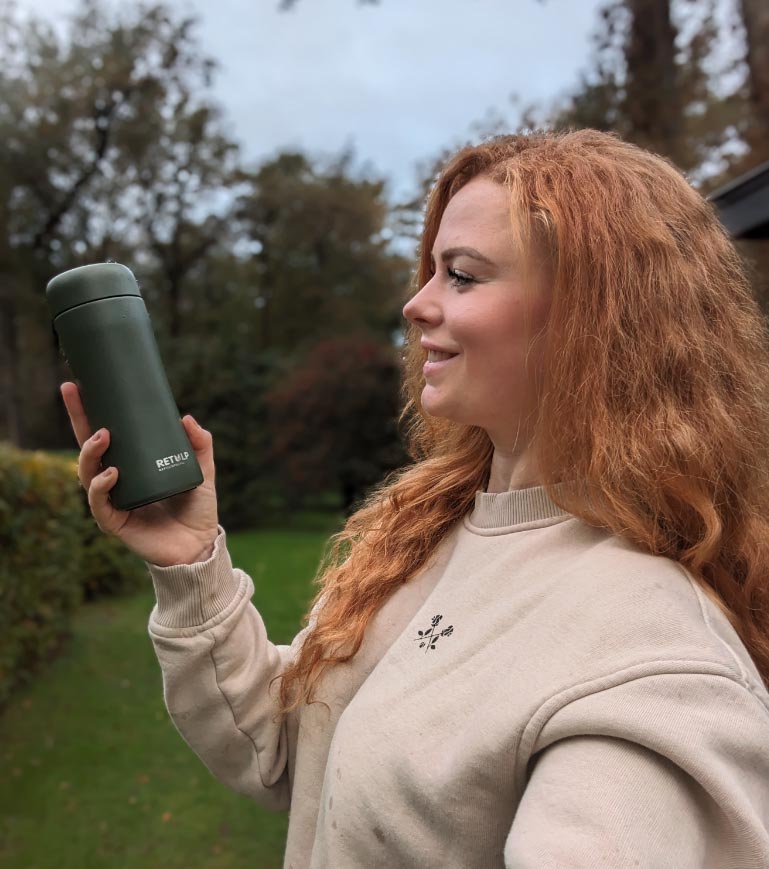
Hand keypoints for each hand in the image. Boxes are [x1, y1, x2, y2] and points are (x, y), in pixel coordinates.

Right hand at [60, 381, 219, 566]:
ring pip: (87, 473)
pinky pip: (99, 503)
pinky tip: (112, 474)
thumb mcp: (202, 470)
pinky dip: (101, 487)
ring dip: (89, 452)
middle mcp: (116, 481)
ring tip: (103, 436)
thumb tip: (186, 418)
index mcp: (131, 466)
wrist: (201, 545)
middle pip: (87, 448)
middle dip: (77, 419)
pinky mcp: (115, 522)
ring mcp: (113, 501)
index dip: (89, 412)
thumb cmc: (197, 509)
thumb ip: (199, 444)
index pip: (104, 435)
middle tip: (74, 393)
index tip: (77, 386)